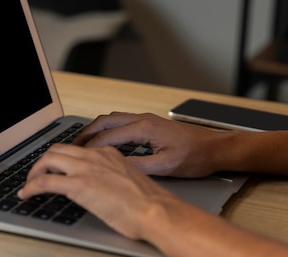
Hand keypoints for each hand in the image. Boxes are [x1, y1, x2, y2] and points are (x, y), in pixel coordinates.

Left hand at [17, 143, 179, 239]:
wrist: (155, 210)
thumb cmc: (149, 203)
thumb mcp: (128, 182)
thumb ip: (113, 180)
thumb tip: (104, 190)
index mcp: (109, 154)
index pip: (77, 149)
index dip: (62, 158)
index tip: (56, 167)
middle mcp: (95, 156)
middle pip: (58, 149)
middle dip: (44, 161)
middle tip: (38, 174)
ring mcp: (85, 168)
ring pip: (48, 159)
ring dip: (34, 172)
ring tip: (29, 184)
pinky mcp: (77, 185)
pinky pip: (44, 181)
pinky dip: (30, 186)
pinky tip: (26, 194)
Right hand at [73, 112, 226, 176]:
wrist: (215, 147)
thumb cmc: (195, 157)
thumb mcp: (165, 167)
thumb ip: (138, 166)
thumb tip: (115, 168)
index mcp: (144, 128)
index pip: (108, 136)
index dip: (90, 147)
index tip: (76, 156)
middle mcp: (143, 119)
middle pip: (105, 121)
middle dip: (86, 132)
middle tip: (72, 145)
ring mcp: (147, 119)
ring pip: (113, 118)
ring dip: (96, 129)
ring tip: (84, 142)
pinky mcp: (151, 123)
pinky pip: (122, 121)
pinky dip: (108, 129)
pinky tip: (106, 140)